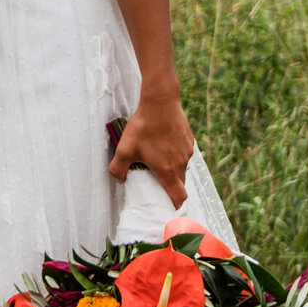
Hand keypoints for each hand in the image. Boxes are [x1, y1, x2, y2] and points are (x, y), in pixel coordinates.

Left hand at [108, 92, 194, 212]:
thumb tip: (120, 179)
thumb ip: (118, 168)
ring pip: (182, 167)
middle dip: (171, 188)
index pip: (179, 197)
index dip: (173, 205)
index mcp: (167, 170)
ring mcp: (187, 151)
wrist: (160, 101)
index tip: (166, 204)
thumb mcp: (124, 149)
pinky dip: (175, 154)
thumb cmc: (143, 126)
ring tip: (158, 160)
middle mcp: (181, 163)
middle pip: (181, 184)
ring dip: (173, 169)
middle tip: (158, 183)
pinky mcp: (189, 139)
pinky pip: (184, 153)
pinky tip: (163, 144)